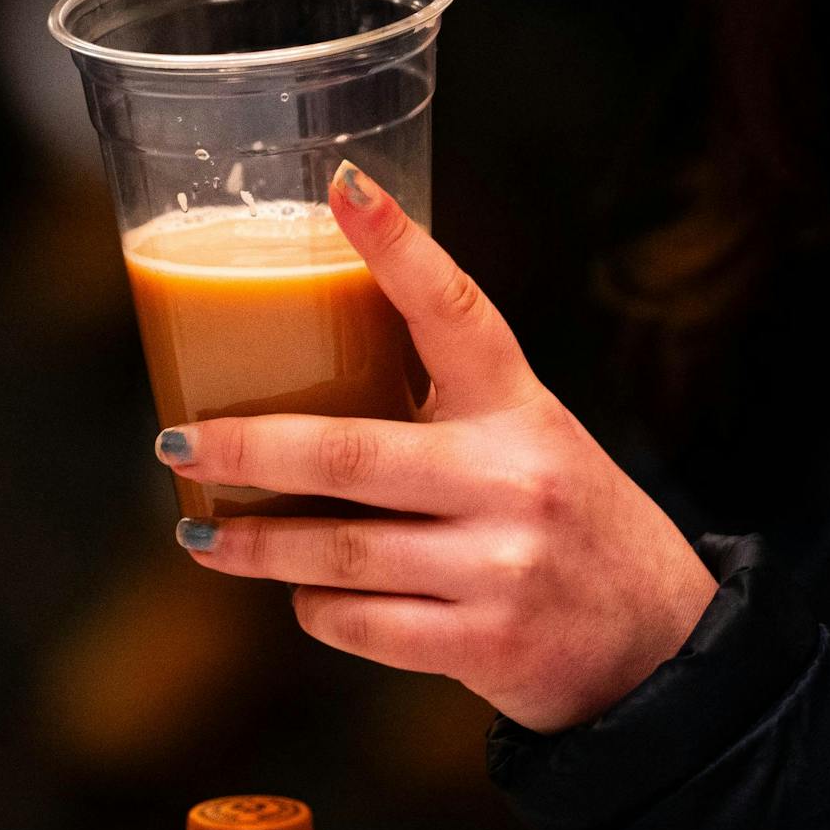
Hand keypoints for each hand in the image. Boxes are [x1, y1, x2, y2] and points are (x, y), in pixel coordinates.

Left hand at [156, 162, 717, 732]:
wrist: (654, 635)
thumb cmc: (560, 512)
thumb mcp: (522, 435)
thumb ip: (438, 406)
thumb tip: (299, 377)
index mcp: (519, 404)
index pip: (456, 308)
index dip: (398, 245)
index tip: (343, 186)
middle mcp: (513, 475)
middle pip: (349, 452)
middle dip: (245, 449)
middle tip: (176, 445)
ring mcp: (502, 563)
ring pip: (337, 550)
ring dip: (254, 546)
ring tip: (201, 536)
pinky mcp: (486, 643)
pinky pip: (359, 623)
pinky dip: (314, 607)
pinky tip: (303, 594)